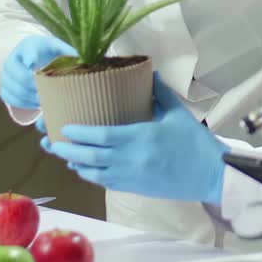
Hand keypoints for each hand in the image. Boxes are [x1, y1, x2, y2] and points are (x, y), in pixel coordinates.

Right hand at [0, 35, 76, 109]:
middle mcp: (13, 58)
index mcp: (29, 45)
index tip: (34, 64)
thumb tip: (84, 63)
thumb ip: (69, 53)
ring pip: (15, 90)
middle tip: (49, 94)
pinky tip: (37, 104)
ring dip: (31, 98)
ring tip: (46, 101)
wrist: (32, 58)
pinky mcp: (4, 87)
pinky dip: (24, 104)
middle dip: (35, 87)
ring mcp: (6, 74)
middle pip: (20, 76)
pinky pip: (11, 99)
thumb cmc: (49, 53)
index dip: (30, 57)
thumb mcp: (58, 49)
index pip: (28, 50)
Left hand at [44, 73, 227, 204]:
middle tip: (50, 142)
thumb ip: (160, 93)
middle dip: (66, 150)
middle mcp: (132, 159)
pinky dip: (91, 175)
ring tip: (62, 155)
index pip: (101, 136)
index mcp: (141, 137)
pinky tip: (83, 169)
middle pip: (89, 157)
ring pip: (94, 173)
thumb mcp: (178, 114)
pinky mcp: (135, 188)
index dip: (78, 133)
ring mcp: (132, 176)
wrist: (211, 175)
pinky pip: (106, 182)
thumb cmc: (196, 143)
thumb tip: (150, 72)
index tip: (65, 126)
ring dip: (75, 164)